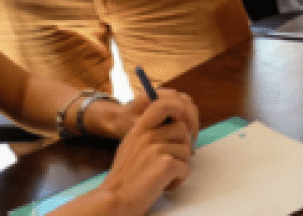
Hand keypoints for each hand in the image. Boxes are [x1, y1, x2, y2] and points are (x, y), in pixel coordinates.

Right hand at [91, 90, 198, 215]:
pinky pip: (186, 168)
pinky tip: (165, 185)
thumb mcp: (130, 146)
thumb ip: (147, 135)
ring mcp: (157, 149)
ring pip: (187, 151)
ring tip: (165, 176)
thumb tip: (169, 131)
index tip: (179, 122)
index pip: (161, 104)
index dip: (176, 109)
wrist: (116, 198)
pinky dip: (179, 180)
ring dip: (180, 166)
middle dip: (182, 146)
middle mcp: (148, 135)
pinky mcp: (166, 165)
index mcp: (139, 128)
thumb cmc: (124, 177)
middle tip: (172, 160)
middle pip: (181, 129)